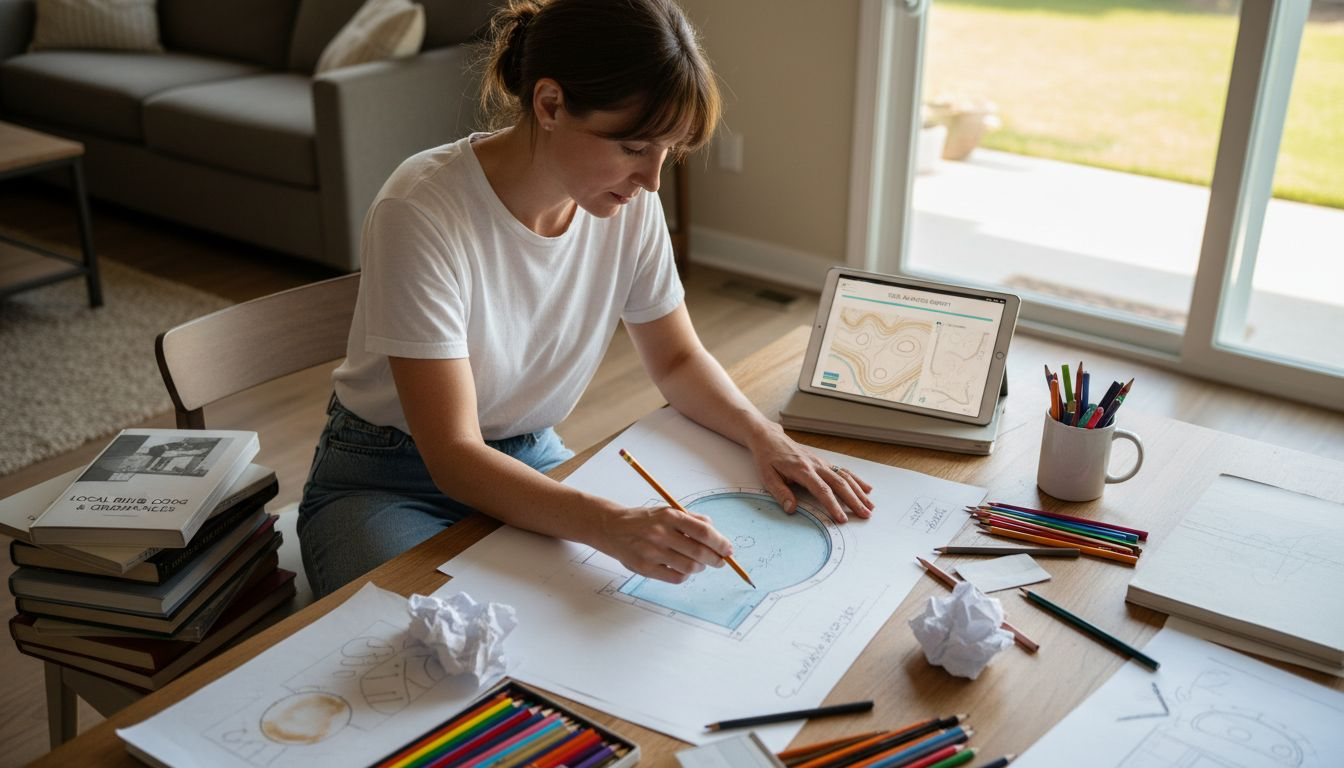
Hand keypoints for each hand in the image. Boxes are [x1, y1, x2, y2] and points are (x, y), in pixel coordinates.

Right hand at [594, 504, 733, 583]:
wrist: (612, 528)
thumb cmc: (644, 520)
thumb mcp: (666, 511)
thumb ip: (691, 519)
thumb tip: (715, 531)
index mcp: (669, 516)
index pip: (703, 530)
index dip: (720, 542)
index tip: (728, 549)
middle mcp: (661, 533)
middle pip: (699, 552)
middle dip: (716, 559)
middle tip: (720, 561)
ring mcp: (652, 552)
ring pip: (690, 567)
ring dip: (700, 567)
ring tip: (698, 563)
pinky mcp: (646, 568)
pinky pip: (676, 577)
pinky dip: (685, 575)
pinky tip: (683, 568)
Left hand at [748, 423, 873, 522]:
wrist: (770, 439)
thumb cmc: (768, 458)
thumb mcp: (768, 477)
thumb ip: (780, 493)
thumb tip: (791, 509)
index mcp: (802, 470)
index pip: (821, 490)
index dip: (833, 505)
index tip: (842, 518)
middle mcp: (816, 465)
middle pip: (839, 484)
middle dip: (854, 500)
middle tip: (865, 514)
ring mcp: (822, 462)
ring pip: (845, 477)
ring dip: (859, 492)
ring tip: (870, 506)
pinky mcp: (824, 462)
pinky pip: (843, 470)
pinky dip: (856, 480)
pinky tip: (866, 488)